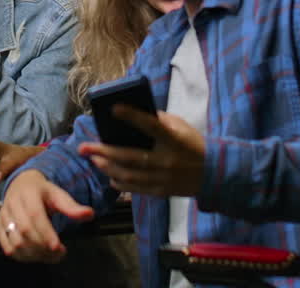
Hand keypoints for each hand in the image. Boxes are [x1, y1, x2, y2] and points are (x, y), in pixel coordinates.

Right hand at [0, 170, 94, 262]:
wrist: (22, 185)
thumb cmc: (43, 192)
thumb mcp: (59, 195)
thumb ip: (72, 207)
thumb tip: (90, 214)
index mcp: (29, 192)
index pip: (34, 215)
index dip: (46, 233)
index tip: (58, 246)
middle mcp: (12, 203)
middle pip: (25, 231)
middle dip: (43, 246)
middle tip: (59, 253)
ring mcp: (3, 215)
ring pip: (16, 242)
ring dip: (35, 254)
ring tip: (50, 255)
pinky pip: (8, 247)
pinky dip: (23, 256)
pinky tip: (36, 255)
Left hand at [79, 106, 205, 196]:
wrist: (214, 173)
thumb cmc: (193, 144)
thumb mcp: (182, 127)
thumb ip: (160, 120)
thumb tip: (134, 113)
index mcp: (174, 139)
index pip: (150, 125)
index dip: (131, 116)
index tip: (113, 109)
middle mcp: (167, 160)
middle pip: (130, 156)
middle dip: (104, 152)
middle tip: (85, 148)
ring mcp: (164, 178)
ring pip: (129, 175)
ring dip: (108, 168)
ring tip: (94, 160)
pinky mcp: (161, 191)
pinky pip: (136, 189)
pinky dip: (120, 183)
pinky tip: (110, 176)